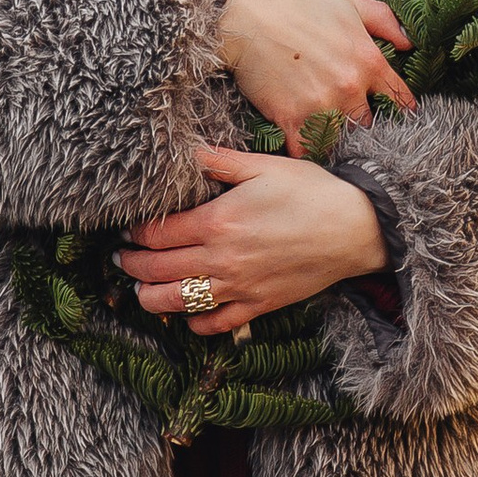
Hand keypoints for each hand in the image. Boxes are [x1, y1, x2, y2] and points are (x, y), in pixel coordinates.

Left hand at [119, 144, 387, 336]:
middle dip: (131, 264)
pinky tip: (186, 313)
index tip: (127, 229)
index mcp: (216, 221)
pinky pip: (215, 325)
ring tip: (140, 288)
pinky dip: (193, 323)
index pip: (155, 234)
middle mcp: (221, 259)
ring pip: (176, 303)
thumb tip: (184, 152)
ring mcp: (238, 287)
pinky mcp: (258, 306)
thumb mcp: (262, 166)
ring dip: (149, 298)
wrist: (356, 229)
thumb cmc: (312, 192)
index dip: (134, 232)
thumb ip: (217, 161)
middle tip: (121, 258)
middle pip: (156, 270)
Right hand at [217, 0, 412, 141]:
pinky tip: (304, 146)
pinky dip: (306, 150)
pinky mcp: (291, 118)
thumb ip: (383, 20)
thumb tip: (409, 42)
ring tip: (328, 135)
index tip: (396, 114)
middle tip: (350, 121)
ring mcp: (321, 105)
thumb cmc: (296, 4)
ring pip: (340, 137)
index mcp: (367, 59)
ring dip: (335, 137)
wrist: (244, 15)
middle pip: (368, 122)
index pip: (399, 96)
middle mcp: (349, 87)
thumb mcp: (347, 2)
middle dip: (360, 121)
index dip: (399, 106)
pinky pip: (306, 149)